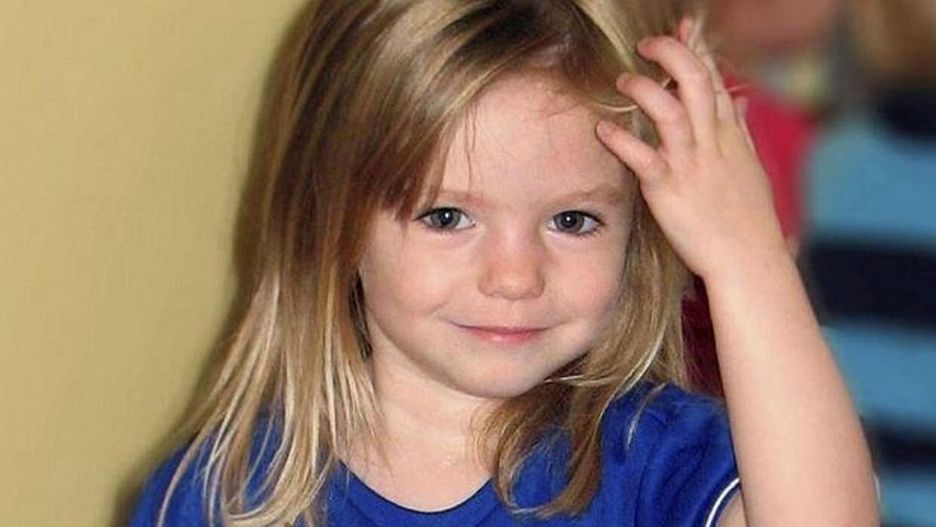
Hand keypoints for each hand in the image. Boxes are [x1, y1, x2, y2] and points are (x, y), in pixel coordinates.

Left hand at [596, 19, 786, 281]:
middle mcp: (712, 143)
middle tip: (647, 45)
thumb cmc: (748, 218)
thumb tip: (739, 99)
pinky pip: (643, 157)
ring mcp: (691, 164)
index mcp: (730, 136)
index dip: (697, 48)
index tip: (684, 26)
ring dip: (643, 90)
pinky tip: (603, 128)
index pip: (713, 79)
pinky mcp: (669, 189)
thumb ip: (739, 129)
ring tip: (622, 81)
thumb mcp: (750, 166)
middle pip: (694, 81)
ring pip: (669, 111)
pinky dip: (621, 139)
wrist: (749, 258)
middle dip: (672, 54)